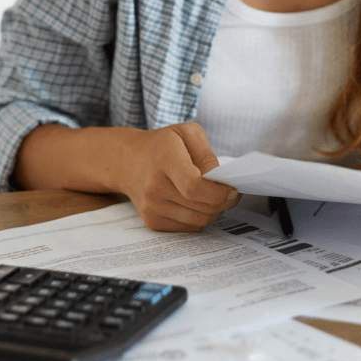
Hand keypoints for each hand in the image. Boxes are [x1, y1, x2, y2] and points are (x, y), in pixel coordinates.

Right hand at [117, 122, 240, 230]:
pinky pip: (188, 227)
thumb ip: (207, 154)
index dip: (218, 192)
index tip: (233, 189)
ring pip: (198, 220)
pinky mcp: (151, 221)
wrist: (128, 161)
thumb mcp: (186, 133)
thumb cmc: (163, 145)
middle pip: (201, 206)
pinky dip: (200, 218)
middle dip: (224, 202)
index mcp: (164, 159)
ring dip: (215, 212)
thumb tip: (219, 180)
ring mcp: (151, 206)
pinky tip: (199, 204)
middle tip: (231, 193)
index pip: (194, 186)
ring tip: (217, 198)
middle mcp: (154, 186)